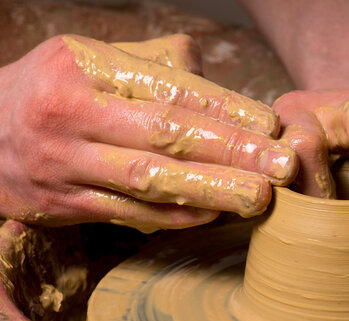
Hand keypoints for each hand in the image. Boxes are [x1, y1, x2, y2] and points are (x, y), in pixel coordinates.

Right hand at [0, 34, 297, 231]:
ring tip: (258, 198)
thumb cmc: (53, 89)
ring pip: (149, 183)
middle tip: (279, 167)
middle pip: (163, 138)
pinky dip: (177, 216)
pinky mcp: (66, 205)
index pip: (167, 90)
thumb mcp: (91, 60)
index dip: (223, 108)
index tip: (269, 123)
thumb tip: (218, 87)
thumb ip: (154, 67)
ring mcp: (65, 167)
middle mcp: (70, 118)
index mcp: (81, 70)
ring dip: (210, 192)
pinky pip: (130, 214)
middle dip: (229, 154)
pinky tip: (215, 214)